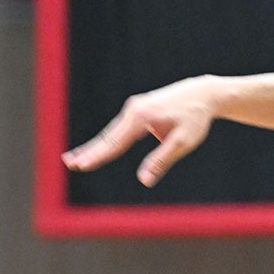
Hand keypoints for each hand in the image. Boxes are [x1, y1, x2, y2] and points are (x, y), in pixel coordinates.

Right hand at [61, 75, 220, 184]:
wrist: (205, 93)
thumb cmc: (196, 118)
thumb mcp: (183, 142)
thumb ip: (162, 160)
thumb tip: (144, 180)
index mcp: (141, 117)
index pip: (115, 142)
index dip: (97, 156)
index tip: (80, 165)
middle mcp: (134, 109)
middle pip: (108, 136)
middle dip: (88, 151)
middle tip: (68, 163)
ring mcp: (135, 107)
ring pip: (112, 132)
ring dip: (94, 146)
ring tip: (74, 159)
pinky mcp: (139, 108)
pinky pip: (120, 127)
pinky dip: (107, 139)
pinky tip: (98, 148)